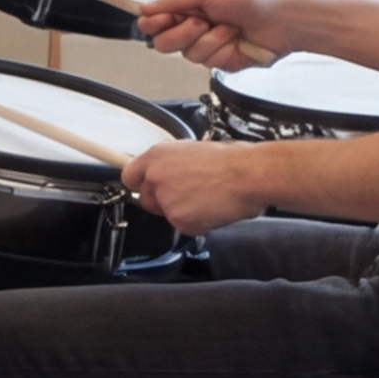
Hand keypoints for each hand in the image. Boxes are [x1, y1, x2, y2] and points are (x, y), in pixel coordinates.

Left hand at [126, 136, 277, 237]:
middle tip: (188, 197)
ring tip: (208, 199)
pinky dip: (199, 223)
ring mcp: (165, 200)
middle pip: (146, 199)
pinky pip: (185, 227)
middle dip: (163, 201)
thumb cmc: (231, 160)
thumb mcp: (192, 150)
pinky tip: (213, 210)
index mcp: (156, 156)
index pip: (130, 176)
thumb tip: (170, 173)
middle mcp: (154, 177)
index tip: (150, 188)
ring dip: (183, 212)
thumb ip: (171, 164)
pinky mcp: (179, 220)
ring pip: (167, 214)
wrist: (248, 175)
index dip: (142, 185)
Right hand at [133, 0, 294, 74]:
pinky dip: (223, 49)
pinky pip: (209, 63)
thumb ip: (173, 1)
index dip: (153, 23)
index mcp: (187, 8)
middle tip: (201, 21)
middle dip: (183, 32)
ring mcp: (207, 46)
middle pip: (162, 43)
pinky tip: (235, 40)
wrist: (281, 19)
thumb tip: (144, 7)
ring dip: (210, 39)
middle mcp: (193, 28)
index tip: (162, 18)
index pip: (152, 21)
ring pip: (187, 54)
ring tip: (228, 28)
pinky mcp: (221, 62)